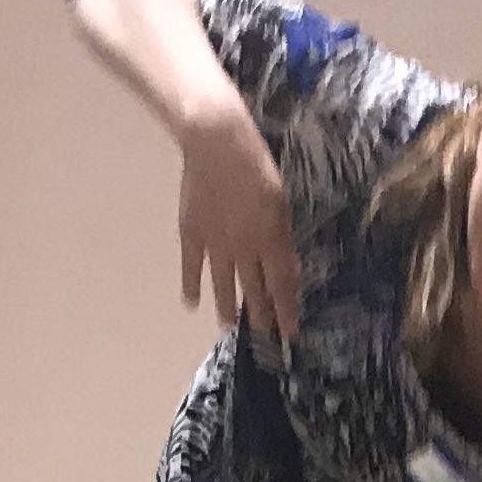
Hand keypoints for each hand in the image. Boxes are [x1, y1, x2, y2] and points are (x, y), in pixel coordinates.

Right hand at [178, 111, 299, 343]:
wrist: (217, 144)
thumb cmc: (257, 164)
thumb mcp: (281, 202)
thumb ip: (283, 240)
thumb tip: (288, 273)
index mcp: (270, 239)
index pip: (281, 285)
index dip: (286, 311)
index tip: (290, 334)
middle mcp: (243, 249)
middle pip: (254, 289)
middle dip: (261, 315)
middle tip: (264, 337)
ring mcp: (215, 243)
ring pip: (224, 283)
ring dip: (228, 307)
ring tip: (230, 327)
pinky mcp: (192, 232)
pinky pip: (192, 265)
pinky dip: (191, 285)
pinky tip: (191, 303)